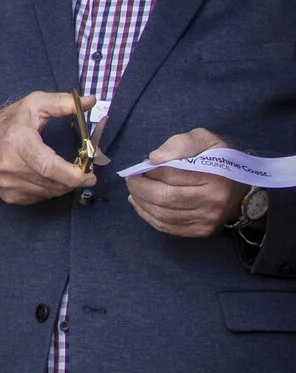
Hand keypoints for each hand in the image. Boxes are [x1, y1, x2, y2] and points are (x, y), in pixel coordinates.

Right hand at [0, 92, 97, 206]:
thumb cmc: (3, 126)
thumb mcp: (32, 106)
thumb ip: (63, 103)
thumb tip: (90, 101)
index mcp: (19, 143)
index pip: (50, 167)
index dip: (75, 175)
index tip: (90, 174)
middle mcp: (12, 167)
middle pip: (55, 183)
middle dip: (75, 179)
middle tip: (85, 171)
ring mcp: (10, 185)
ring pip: (51, 192)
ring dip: (63, 184)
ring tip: (65, 171)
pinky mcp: (11, 197)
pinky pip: (41, 197)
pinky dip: (50, 188)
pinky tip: (46, 176)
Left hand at [130, 128, 244, 238]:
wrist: (242, 189)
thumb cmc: (219, 160)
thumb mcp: (206, 140)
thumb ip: (181, 144)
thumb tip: (155, 158)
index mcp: (215, 176)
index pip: (172, 174)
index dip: (151, 171)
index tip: (141, 166)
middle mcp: (212, 202)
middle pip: (164, 197)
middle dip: (139, 188)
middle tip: (131, 179)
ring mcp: (207, 220)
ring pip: (162, 214)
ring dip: (140, 202)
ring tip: (134, 191)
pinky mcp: (201, 231)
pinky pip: (167, 226)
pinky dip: (148, 215)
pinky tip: (141, 204)